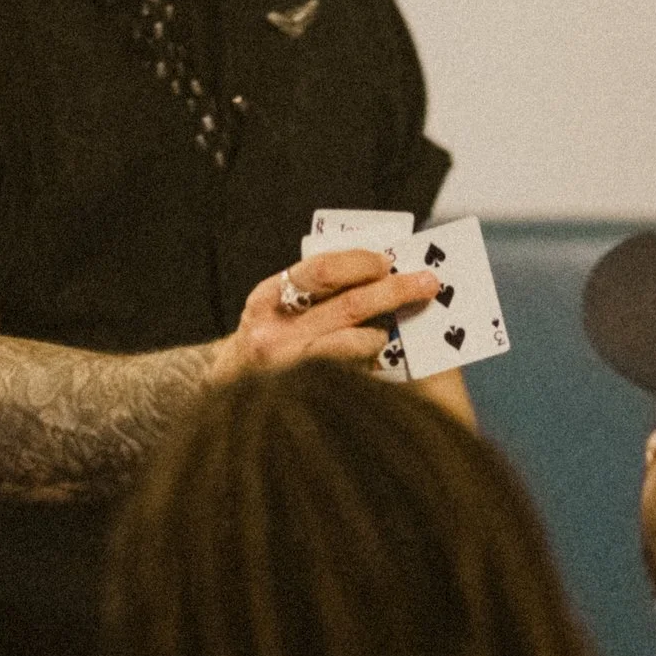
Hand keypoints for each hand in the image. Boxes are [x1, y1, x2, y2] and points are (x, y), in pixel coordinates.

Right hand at [210, 249, 440, 382]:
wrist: (229, 389)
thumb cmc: (268, 338)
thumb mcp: (277, 305)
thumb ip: (314, 290)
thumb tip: (378, 268)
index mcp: (267, 299)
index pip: (322, 269)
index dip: (361, 262)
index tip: (388, 260)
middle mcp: (274, 333)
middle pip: (350, 305)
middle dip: (394, 291)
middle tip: (426, 284)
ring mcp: (288, 368)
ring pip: (356, 343)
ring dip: (383, 333)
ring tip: (389, 331)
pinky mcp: (303, 394)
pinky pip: (352, 373)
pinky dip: (369, 362)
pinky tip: (374, 360)